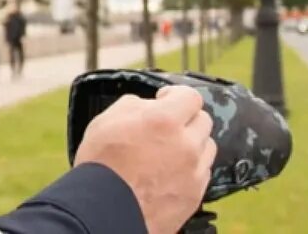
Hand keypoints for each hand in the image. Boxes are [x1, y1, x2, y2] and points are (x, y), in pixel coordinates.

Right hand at [73, 86, 215, 233]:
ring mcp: (193, 172)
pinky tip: (170, 172)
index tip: (165, 99)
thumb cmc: (100, 165)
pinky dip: (191, 169)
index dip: (176, 95)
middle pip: (203, 121)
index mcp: (164, 120)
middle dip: (185, 119)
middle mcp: (185, 144)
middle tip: (166, 127)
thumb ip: (133, 105)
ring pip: (207, 147)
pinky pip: (202, 173)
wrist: (104, 212)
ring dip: (192, 144)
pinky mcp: (195, 195)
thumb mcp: (106, 121)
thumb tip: (148, 105)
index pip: (190, 97)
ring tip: (169, 151)